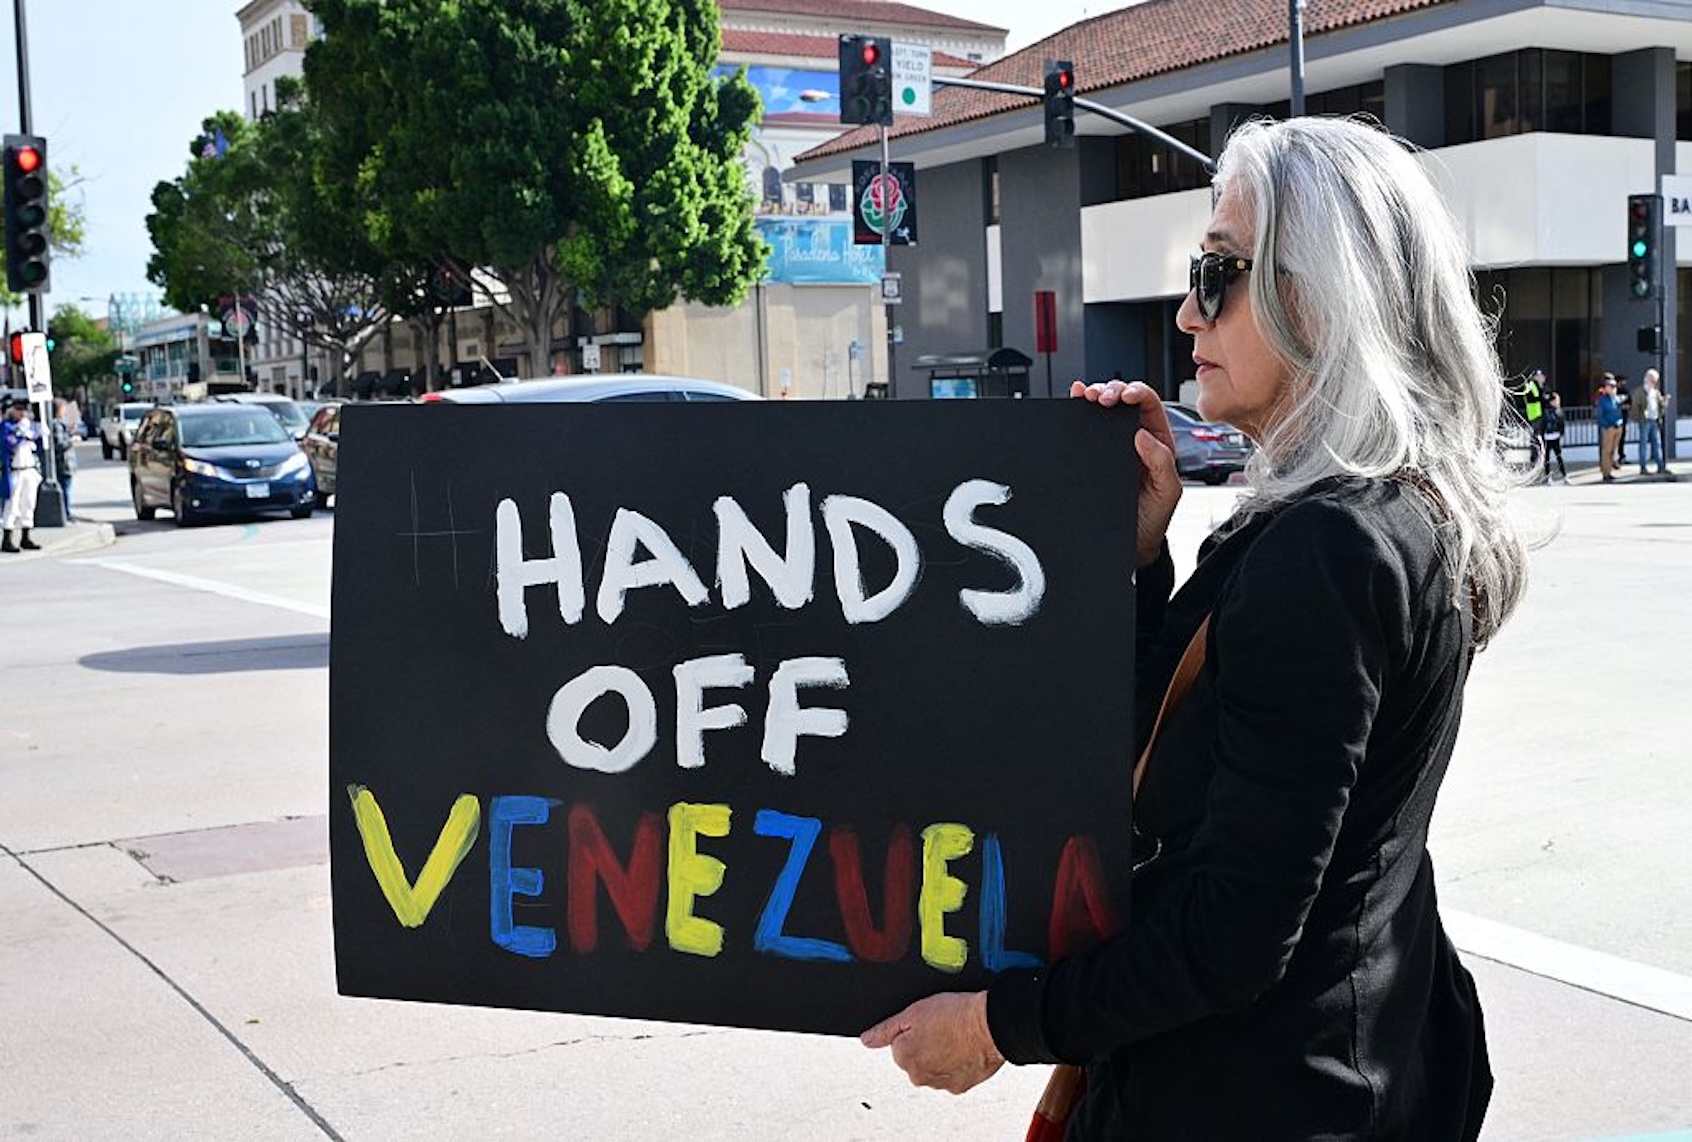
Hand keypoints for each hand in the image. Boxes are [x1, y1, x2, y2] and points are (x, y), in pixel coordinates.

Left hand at [861, 991, 1004, 1093]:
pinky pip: (953, 1075)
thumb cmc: (956, 1015)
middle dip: (926, 1045)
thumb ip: (885, 1029)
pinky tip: (964, 1049)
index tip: (927, 1023)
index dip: (913, 1030)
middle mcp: (919, 1076)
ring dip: (941, 1055)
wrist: (991, 1025)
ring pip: (934, 1068)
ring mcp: (940, 1083)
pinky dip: (957, 1064)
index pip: (899, 1045)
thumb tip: (867, 1039)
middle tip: (942, 1028)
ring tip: (955, 1037)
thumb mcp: (913, 1012)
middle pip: (916, 1059)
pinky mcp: (960, 1086)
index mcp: (904, 1057)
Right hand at [1070, 380, 1181, 567]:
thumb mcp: (1167, 492)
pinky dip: (1079, 408)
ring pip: (1104, 410)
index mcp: (1157, 442)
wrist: (1131, 543)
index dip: (1137, 393)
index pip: (1150, 406)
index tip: (1124, 396)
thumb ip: (1162, 464)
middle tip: (1101, 397)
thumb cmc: (1152, 518)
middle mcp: (1136, 439)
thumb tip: (1144, 435)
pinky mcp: (1094, 454)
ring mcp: (1114, 445)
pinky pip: (1087, 427)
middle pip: (1124, 401)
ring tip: (1086, 396)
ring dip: (1095, 395)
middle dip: (1112, 391)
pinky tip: (1075, 399)